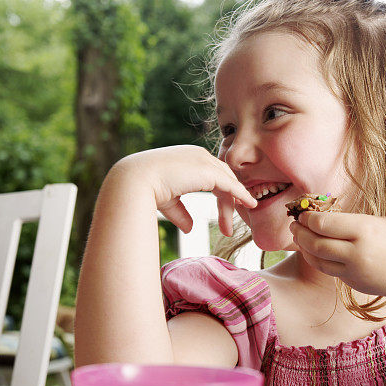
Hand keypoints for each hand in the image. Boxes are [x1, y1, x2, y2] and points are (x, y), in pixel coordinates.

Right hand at [113, 146, 256, 235]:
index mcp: (189, 158)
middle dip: (227, 203)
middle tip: (227, 228)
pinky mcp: (209, 171)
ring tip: (229, 229)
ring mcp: (204, 161)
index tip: (223, 213)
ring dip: (231, 207)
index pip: (212, 175)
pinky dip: (241, 195)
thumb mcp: (168, 202)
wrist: (135, 181)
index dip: (221, 194)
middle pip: (223, 179)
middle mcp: (199, 155)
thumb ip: (181, 213)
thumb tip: (191, 228)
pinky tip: (250, 205)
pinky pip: (231, 185)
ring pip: (227, 184)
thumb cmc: (146, 190)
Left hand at [289, 211, 385, 300]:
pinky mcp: (357, 284)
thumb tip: (326, 221)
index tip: (303, 212)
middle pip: (315, 244)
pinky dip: (321, 260)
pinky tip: (319, 252)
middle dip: (300, 233)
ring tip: (300, 239)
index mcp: (365, 230)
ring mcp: (356, 272)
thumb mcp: (382, 222)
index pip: (322, 224)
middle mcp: (357, 253)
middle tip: (294, 225)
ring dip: (305, 249)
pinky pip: (332, 272)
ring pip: (318, 262)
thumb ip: (354, 224)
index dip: (308, 218)